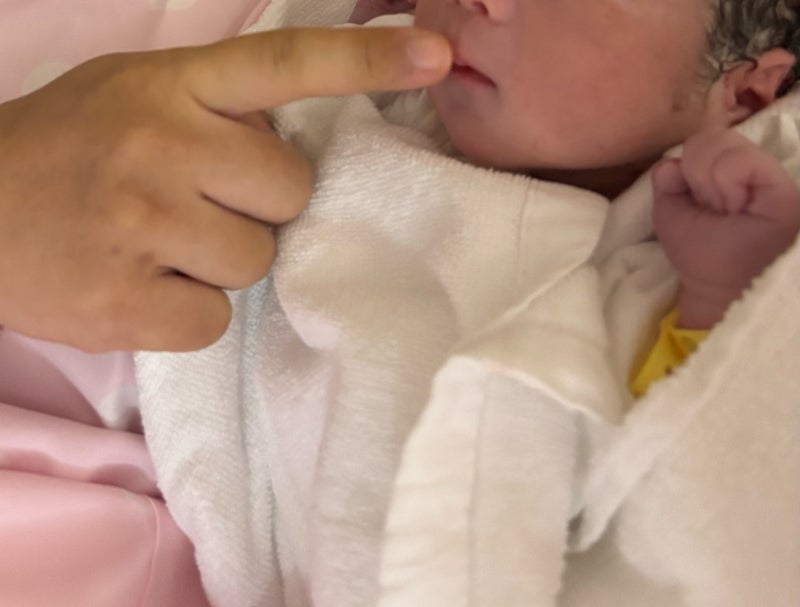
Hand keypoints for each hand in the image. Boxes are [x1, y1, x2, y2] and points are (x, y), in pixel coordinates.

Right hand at [0, 27, 451, 350]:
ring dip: (219, 260)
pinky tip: (140, 284)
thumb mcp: (136, 95)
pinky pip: (215, 318)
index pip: (286, 64)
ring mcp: (143, 224)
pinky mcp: (128, 302)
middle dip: (256, 205)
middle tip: (190, 202)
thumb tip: (302, 134)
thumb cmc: (67, 151)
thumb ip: (217, 105)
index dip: (365, 59)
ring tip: (157, 244)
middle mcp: (162, 144)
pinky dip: (187, 310)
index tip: (433, 55)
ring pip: (257, 259)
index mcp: (169, 85)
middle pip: (291, 191)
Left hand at [653, 128, 799, 328]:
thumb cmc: (699, 252)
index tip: (699, 202)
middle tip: (714, 208)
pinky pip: (742, 160)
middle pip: (708, 138)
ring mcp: (768, 173)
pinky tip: (735, 206)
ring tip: (726, 210)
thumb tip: (672, 162)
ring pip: (722, 143)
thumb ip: (667, 182)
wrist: (721, 287)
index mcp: (725, 169)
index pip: (701, 140)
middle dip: (697, 176)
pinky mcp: (782, 185)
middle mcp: (750, 165)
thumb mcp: (670, 213)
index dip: (689, 169)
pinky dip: (727, 182)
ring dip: (710, 182)